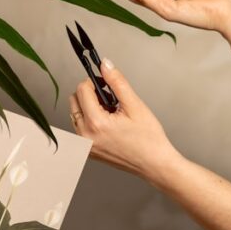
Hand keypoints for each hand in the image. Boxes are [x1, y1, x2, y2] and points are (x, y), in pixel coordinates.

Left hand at [69, 60, 179, 184]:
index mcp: (95, 123)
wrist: (155, 164)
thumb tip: (105, 65)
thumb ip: (117, 82)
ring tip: (111, 114)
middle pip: (75, 100)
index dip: (94, 82)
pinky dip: (89, 120)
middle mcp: (85, 135)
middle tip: (111, 100)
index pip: (82, 89)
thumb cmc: (149, 140)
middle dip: (90, 94)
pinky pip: (79, 127)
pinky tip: (108, 124)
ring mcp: (85, 145)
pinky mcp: (88, 150)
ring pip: (75, 113)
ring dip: (89, 107)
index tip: (106, 83)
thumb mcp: (135, 105)